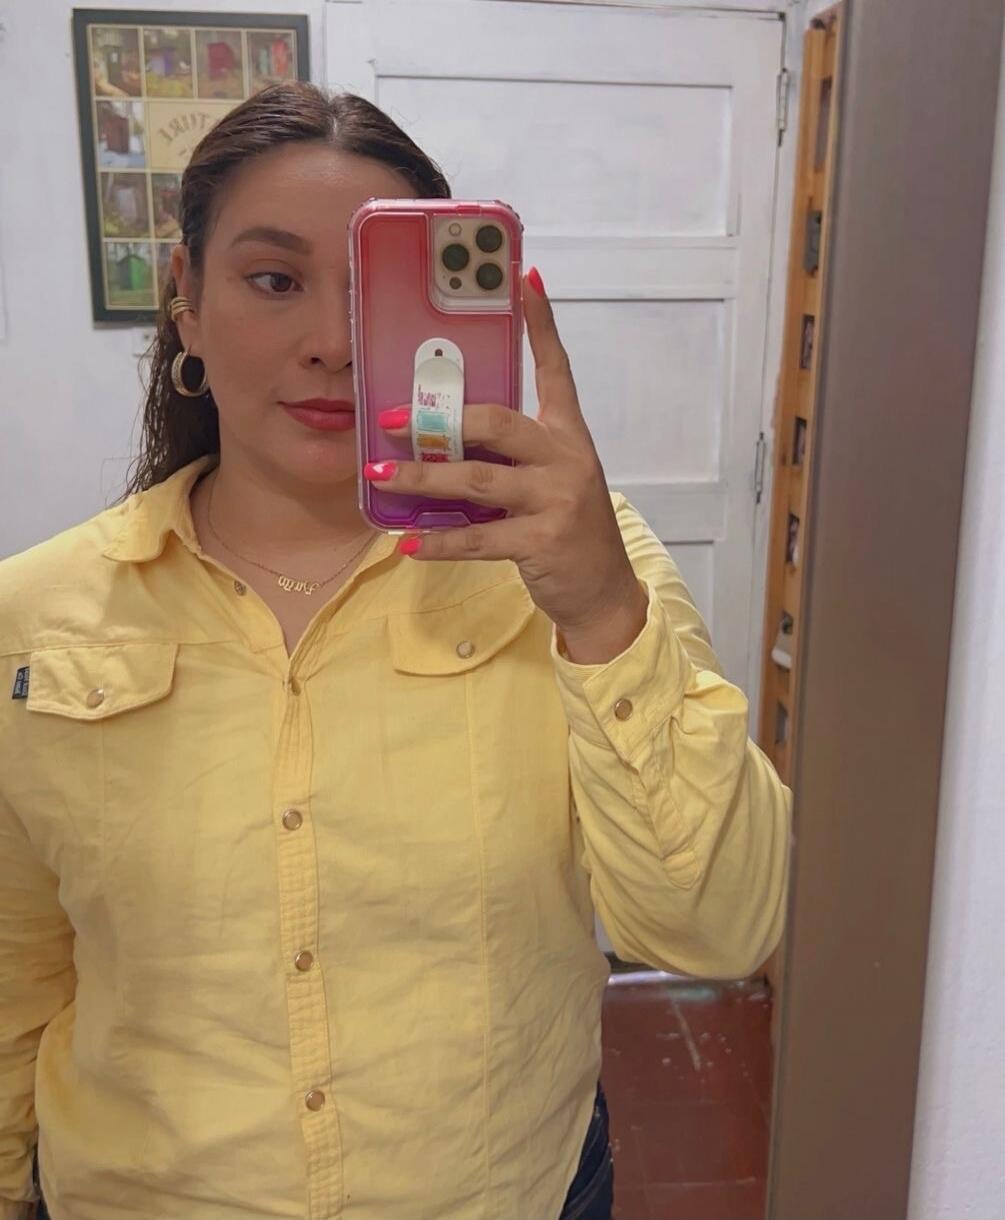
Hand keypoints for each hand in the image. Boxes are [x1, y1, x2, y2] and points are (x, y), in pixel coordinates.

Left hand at [365, 267, 647, 658]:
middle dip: (441, 421)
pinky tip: (408, 544)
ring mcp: (556, 500)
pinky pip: (478, 538)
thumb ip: (511, 454)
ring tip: (379, 477)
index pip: (556, 370)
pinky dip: (440, 542)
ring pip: (478, 479)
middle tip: (392, 421)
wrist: (602, 589)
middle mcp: (566, 459)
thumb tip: (443, 437)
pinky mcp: (542, 541)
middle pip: (499, 423)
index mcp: (568, 436)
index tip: (523, 279)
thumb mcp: (551, 479)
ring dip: (423, 478)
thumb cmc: (566, 528)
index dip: (540, 324)